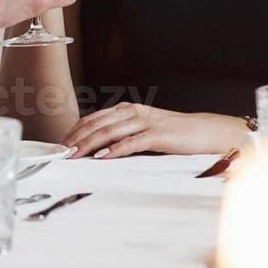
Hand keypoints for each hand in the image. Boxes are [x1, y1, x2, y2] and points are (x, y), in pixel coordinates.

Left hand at [61, 104, 249, 158]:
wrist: (207, 132)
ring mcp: (146, 122)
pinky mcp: (158, 135)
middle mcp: (133, 112)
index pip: (94, 119)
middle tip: (60, 152)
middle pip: (97, 124)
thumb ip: (123, 135)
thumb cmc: (174, 135)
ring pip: (110, 132)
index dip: (75, 131)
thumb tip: (98, 149)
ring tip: (74, 155)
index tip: (60, 145)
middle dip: (76, 138)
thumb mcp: (144, 131)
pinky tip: (102, 157)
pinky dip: (115, 150)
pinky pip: (132, 142)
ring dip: (89, 144)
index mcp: (128, 110)